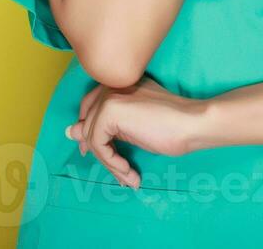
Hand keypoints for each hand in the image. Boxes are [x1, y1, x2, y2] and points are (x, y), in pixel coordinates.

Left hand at [64, 75, 207, 188]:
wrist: (192, 123)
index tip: (105, 155)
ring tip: (129, 176)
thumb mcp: (132, 127)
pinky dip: (112, 163)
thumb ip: (106, 126)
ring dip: (109, 162)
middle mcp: (110, 85)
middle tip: (118, 170)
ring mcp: (109, 96)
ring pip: (91, 137)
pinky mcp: (110, 110)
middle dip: (98, 150)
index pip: (90, 107)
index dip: (91, 133)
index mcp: (119, 84)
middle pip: (88, 123)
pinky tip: (129, 172)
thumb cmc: (172, 125)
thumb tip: (70, 131)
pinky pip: (98, 144)